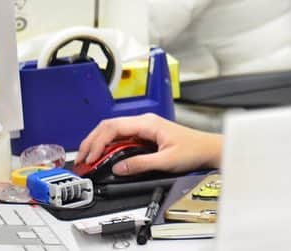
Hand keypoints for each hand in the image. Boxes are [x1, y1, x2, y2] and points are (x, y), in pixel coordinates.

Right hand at [77, 113, 222, 175]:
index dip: (97, 142)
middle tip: (81, 158)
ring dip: (98, 144)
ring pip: (113, 131)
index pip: (113, 127)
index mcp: (147, 123)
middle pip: (109, 127)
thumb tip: (117, 168)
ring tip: (87, 159)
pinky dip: (108, 147)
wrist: (209, 149)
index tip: (89, 157)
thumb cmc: (194, 150)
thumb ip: (140, 164)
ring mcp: (144, 128)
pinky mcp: (145, 135)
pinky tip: (102, 156)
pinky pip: (121, 138)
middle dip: (92, 142)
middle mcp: (144, 122)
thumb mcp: (166, 161)